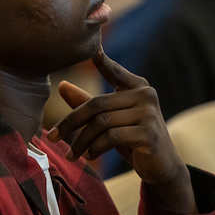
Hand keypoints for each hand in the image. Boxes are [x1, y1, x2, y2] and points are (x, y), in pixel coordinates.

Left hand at [47, 48, 197, 213]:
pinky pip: (111, 137)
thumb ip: (87, 102)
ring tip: (72, 154)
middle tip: (52, 136)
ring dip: (81, 141)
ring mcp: (149, 114)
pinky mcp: (149, 134)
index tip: (93, 49)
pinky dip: (95, 148)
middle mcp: (145, 95)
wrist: (161, 166)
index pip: (115, 71)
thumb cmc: (132, 138)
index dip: (103, 61)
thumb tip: (61, 86)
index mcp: (136, 86)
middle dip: (71, 122)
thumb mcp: (109, 119)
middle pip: (97, 104)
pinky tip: (89, 156)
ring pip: (101, 123)